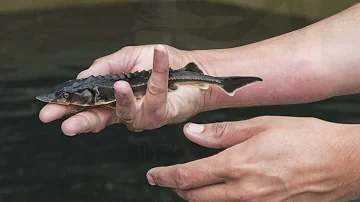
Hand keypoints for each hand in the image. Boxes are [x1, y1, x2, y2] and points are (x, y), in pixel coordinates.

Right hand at [38, 44, 209, 134]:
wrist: (190, 66)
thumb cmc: (160, 62)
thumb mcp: (127, 57)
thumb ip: (105, 67)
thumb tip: (83, 77)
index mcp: (114, 97)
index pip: (88, 106)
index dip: (70, 110)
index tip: (50, 112)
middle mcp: (127, 110)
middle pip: (100, 119)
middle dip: (83, 121)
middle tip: (67, 125)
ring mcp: (143, 114)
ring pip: (127, 111)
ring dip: (122, 98)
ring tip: (119, 85)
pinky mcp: (162, 112)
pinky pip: (157, 94)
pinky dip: (158, 71)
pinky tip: (158, 54)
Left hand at [146, 116, 359, 201]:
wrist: (342, 162)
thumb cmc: (305, 139)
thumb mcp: (261, 126)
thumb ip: (222, 132)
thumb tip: (192, 132)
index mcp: (239, 164)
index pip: (190, 176)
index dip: (167, 177)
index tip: (154, 176)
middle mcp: (245, 191)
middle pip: (196, 198)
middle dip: (178, 189)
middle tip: (169, 181)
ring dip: (197, 198)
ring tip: (192, 186)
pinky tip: (223, 192)